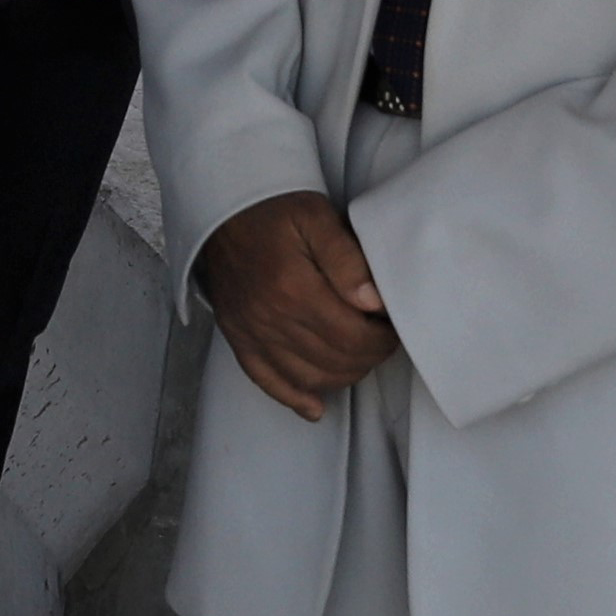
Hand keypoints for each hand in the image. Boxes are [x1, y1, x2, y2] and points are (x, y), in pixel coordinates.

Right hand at [196, 190, 398, 421]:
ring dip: (341, 376)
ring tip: (358, 357)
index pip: (352, 338)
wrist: (223, 208)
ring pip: (306, 376)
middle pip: (334, 362)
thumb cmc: (275, 211)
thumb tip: (373, 304)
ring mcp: (250, 330)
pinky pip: (264, 378)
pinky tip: (314, 407)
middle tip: (381, 339)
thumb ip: (348, 260)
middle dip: (368, 357)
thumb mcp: (318, 219)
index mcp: (293, 288)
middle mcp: (269, 317)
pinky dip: (291, 397)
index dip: (382, 341)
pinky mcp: (237, 335)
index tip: (392, 327)